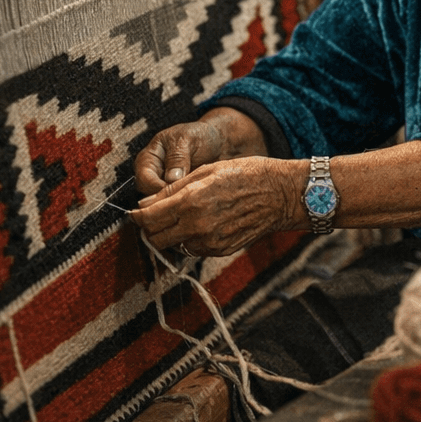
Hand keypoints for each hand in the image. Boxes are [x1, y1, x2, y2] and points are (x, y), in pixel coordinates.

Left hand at [128, 156, 305, 256]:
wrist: (283, 194)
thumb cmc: (248, 174)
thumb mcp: (207, 171)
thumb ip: (173, 189)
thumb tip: (145, 205)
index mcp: (190, 202)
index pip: (147, 219)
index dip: (137, 216)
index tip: (137, 212)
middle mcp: (197, 226)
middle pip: (155, 238)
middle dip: (151, 228)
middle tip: (158, 216)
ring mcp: (209, 241)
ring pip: (173, 246)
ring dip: (171, 235)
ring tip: (182, 218)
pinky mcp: (220, 250)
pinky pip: (193, 249)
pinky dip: (190, 239)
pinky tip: (203, 223)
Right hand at [134, 120, 229, 196]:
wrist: (217, 142)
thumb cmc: (199, 136)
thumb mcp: (187, 139)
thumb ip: (178, 157)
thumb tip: (171, 178)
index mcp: (148, 158)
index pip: (144, 180)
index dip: (157, 187)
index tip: (176, 188)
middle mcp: (152, 174)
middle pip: (150, 195)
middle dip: (167, 197)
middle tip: (187, 196)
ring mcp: (164, 185)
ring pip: (163, 202)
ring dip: (177, 201)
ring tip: (194, 197)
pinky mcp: (177, 193)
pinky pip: (176, 203)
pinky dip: (185, 202)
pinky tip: (197, 199)